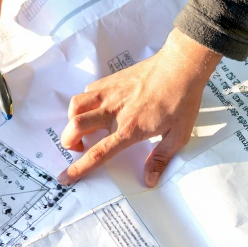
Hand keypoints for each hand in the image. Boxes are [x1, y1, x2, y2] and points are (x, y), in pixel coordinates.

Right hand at [59, 29, 220, 186]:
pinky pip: (87, 91)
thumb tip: (149, 180)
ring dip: (73, 119)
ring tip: (84, 127)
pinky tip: (97, 107)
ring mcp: (109, 92)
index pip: (98, 153)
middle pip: (75, 126)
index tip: (66, 177)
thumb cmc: (182, 101)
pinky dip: (85, 102)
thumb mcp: (178, 135)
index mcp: (129, 129)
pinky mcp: (111, 80)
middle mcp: (113, 111)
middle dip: (68, 141)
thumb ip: (160, 158)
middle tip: (78, 147)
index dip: (79, 168)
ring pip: (75, 105)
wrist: (181, 66)